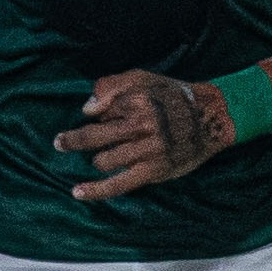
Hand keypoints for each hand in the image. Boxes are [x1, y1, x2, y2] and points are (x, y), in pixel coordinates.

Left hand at [57, 70, 232, 200]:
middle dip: (73, 140)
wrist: (211, 117)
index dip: (100, 115)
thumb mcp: (142, 78)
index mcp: (138, 101)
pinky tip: (77, 192)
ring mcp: (148, 150)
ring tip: (110, 154)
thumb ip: (110, 85)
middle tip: (60, 143)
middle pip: (94, 137)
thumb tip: (87, 109)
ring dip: (100, 158)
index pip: (101, 112)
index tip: (104, 116)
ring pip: (104, 160)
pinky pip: (118, 184)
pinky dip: (96, 190)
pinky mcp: (153, 170)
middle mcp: (143, 125)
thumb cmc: (172, 96)